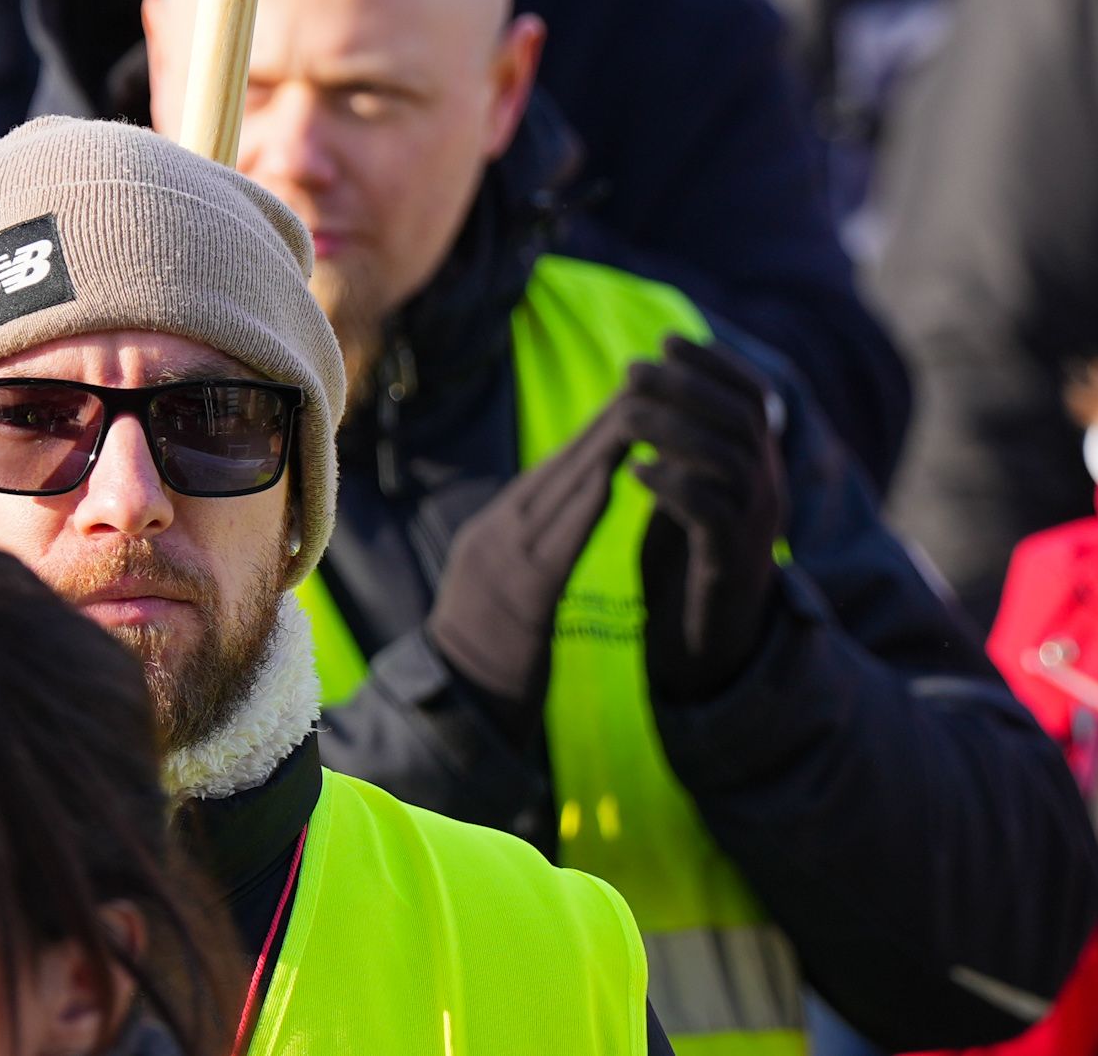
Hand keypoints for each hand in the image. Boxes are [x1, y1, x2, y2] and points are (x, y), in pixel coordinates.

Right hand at [426, 398, 641, 707]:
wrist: (454, 716)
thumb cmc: (486, 658)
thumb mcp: (503, 590)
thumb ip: (530, 550)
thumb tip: (567, 513)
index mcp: (493, 533)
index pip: (549, 472)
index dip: (590, 433)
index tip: (628, 397)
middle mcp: (494, 537)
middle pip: (555, 469)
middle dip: (601, 424)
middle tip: (643, 382)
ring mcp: (502, 565)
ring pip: (557, 494)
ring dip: (601, 449)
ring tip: (639, 413)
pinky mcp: (519, 599)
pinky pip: (556, 544)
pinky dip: (583, 507)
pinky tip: (611, 480)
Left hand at [622, 337, 787, 695]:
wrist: (707, 641)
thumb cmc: (691, 556)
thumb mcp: (692, 486)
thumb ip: (685, 442)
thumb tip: (656, 381)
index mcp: (762, 466)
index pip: (754, 396)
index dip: (715, 362)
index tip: (668, 339)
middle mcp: (769, 490)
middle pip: (742, 420)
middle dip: (686, 386)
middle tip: (632, 370)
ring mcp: (755, 528)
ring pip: (728, 461)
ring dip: (672, 430)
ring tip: (625, 416)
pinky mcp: (729, 564)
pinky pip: (710, 514)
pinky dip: (671, 486)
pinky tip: (635, 473)